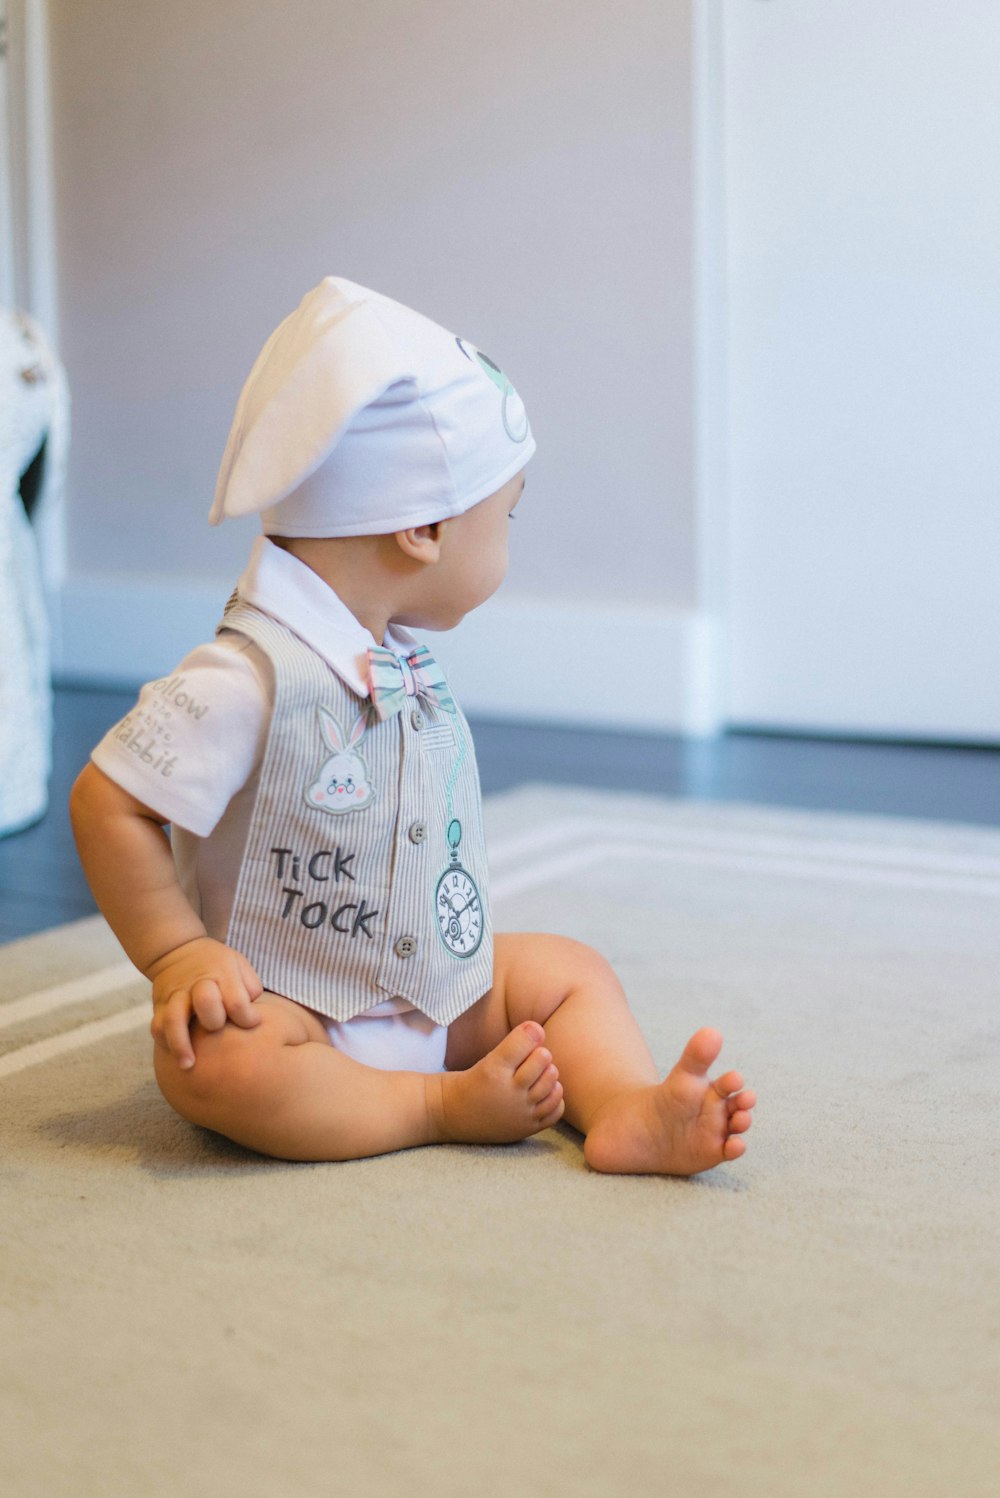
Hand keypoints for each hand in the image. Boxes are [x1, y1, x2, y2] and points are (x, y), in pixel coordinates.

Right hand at [147, 937, 262, 1068]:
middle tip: (218, 1030)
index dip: (247, 1017)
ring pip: (174, 1018)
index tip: (253, 1024)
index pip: (236, 1000)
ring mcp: (176, 994)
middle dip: (213, 1021)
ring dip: (181, 1044)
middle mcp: (197, 983)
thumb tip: (254, 1018)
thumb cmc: (217, 965)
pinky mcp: (160, 1004)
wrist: (178, 950)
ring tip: (188, 1066)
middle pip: (205, 1002)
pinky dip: (164, 1042)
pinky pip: (157, 1025)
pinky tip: (175, 1056)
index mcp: (222, 973)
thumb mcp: (239, 965)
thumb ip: (250, 988)